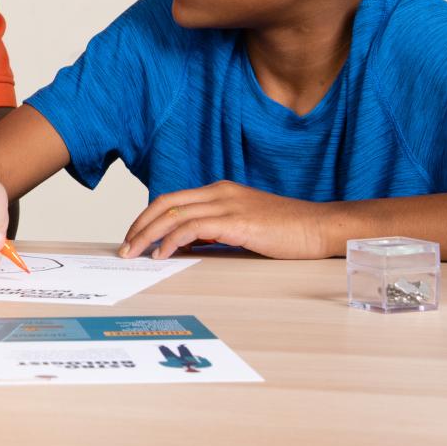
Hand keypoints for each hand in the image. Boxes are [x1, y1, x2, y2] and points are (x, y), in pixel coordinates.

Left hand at [120, 181, 333, 259]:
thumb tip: (187, 244)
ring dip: (148, 235)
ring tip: (135, 254)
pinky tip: (163, 255)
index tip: (134, 237)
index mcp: (221, 190)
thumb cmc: (288, 231)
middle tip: (125, 248)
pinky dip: (172, 241)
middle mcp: (220, 192)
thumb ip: (216, 230)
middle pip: (165, 204)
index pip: (172, 199)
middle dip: (139, 225)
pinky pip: (193, 228)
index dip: (148, 217)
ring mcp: (228, 204)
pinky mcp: (237, 221)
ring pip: (173, 215)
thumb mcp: (245, 226)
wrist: (321, 227)